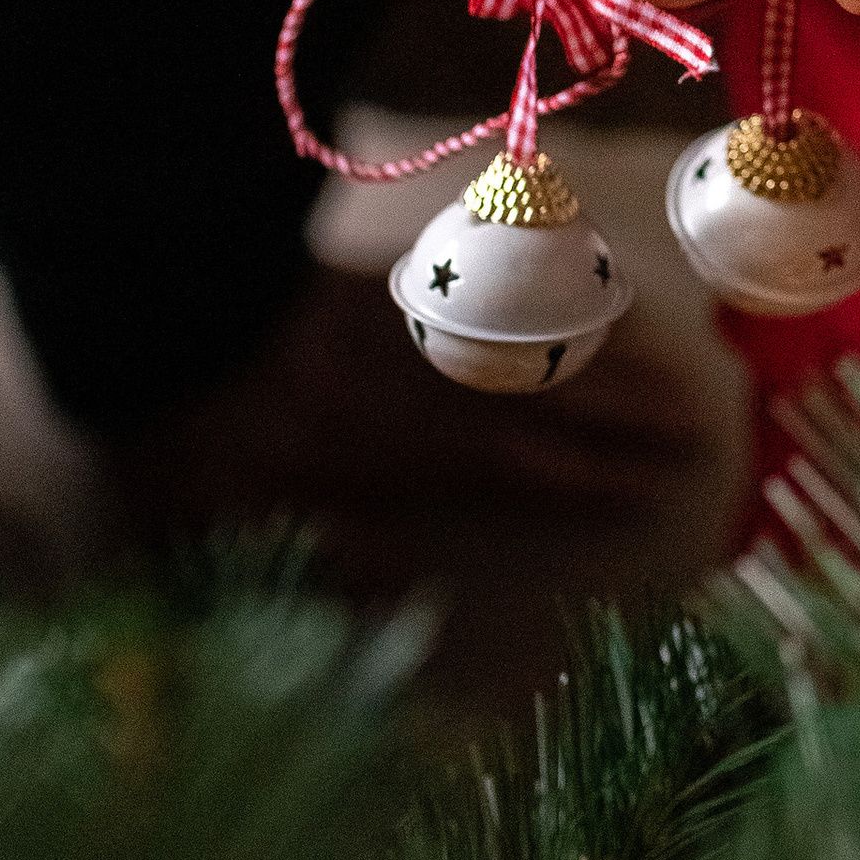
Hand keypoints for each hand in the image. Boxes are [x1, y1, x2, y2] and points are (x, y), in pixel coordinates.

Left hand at [104, 255, 731, 587]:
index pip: (517, 465)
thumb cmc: (183, 419)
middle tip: (701, 424)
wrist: (158, 287)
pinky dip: (543, 282)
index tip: (659, 489)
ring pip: (530, 330)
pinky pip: (491, 278)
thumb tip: (414, 588)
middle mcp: (423, 377)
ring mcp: (411, 316)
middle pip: (544, 391)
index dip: (589, 479)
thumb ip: (328, 556)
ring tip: (671, 356)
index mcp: (397, 447)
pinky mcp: (388, 271)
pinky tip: (573, 277)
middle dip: (625, 413)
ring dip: (602, 345)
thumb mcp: (232, 521)